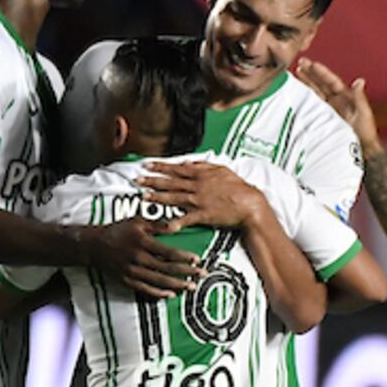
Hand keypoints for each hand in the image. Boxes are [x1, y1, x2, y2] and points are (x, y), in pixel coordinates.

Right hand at [82, 219, 201, 298]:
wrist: (94, 245)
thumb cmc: (118, 230)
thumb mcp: (137, 221)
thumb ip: (157, 225)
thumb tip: (176, 226)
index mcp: (142, 242)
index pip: (168, 252)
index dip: (184, 257)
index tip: (198, 259)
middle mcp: (138, 258)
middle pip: (167, 268)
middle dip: (187, 272)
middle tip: (202, 275)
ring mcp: (132, 271)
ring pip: (159, 281)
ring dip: (177, 285)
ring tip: (191, 287)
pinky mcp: (127, 280)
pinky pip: (146, 289)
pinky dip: (159, 293)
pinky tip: (171, 294)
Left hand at [137, 161, 268, 230]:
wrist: (250, 204)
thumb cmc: (237, 187)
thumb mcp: (221, 169)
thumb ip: (203, 165)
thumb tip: (190, 162)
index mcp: (201, 174)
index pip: (176, 168)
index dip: (160, 166)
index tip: (146, 165)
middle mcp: (197, 186)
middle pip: (170, 182)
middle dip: (152, 180)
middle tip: (137, 180)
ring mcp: (199, 200)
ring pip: (174, 197)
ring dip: (157, 197)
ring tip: (143, 196)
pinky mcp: (204, 215)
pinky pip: (187, 218)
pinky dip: (176, 222)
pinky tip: (165, 225)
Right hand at [295, 57, 378, 145]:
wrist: (360, 148)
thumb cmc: (365, 132)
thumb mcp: (364, 113)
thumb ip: (359, 98)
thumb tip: (359, 81)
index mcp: (345, 97)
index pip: (332, 81)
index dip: (322, 73)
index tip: (313, 64)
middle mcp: (336, 100)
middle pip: (321, 83)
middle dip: (311, 72)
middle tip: (301, 61)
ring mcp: (328, 108)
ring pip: (315, 91)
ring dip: (307, 81)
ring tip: (297, 71)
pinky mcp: (322, 116)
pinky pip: (313, 103)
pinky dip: (305, 95)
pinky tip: (298, 90)